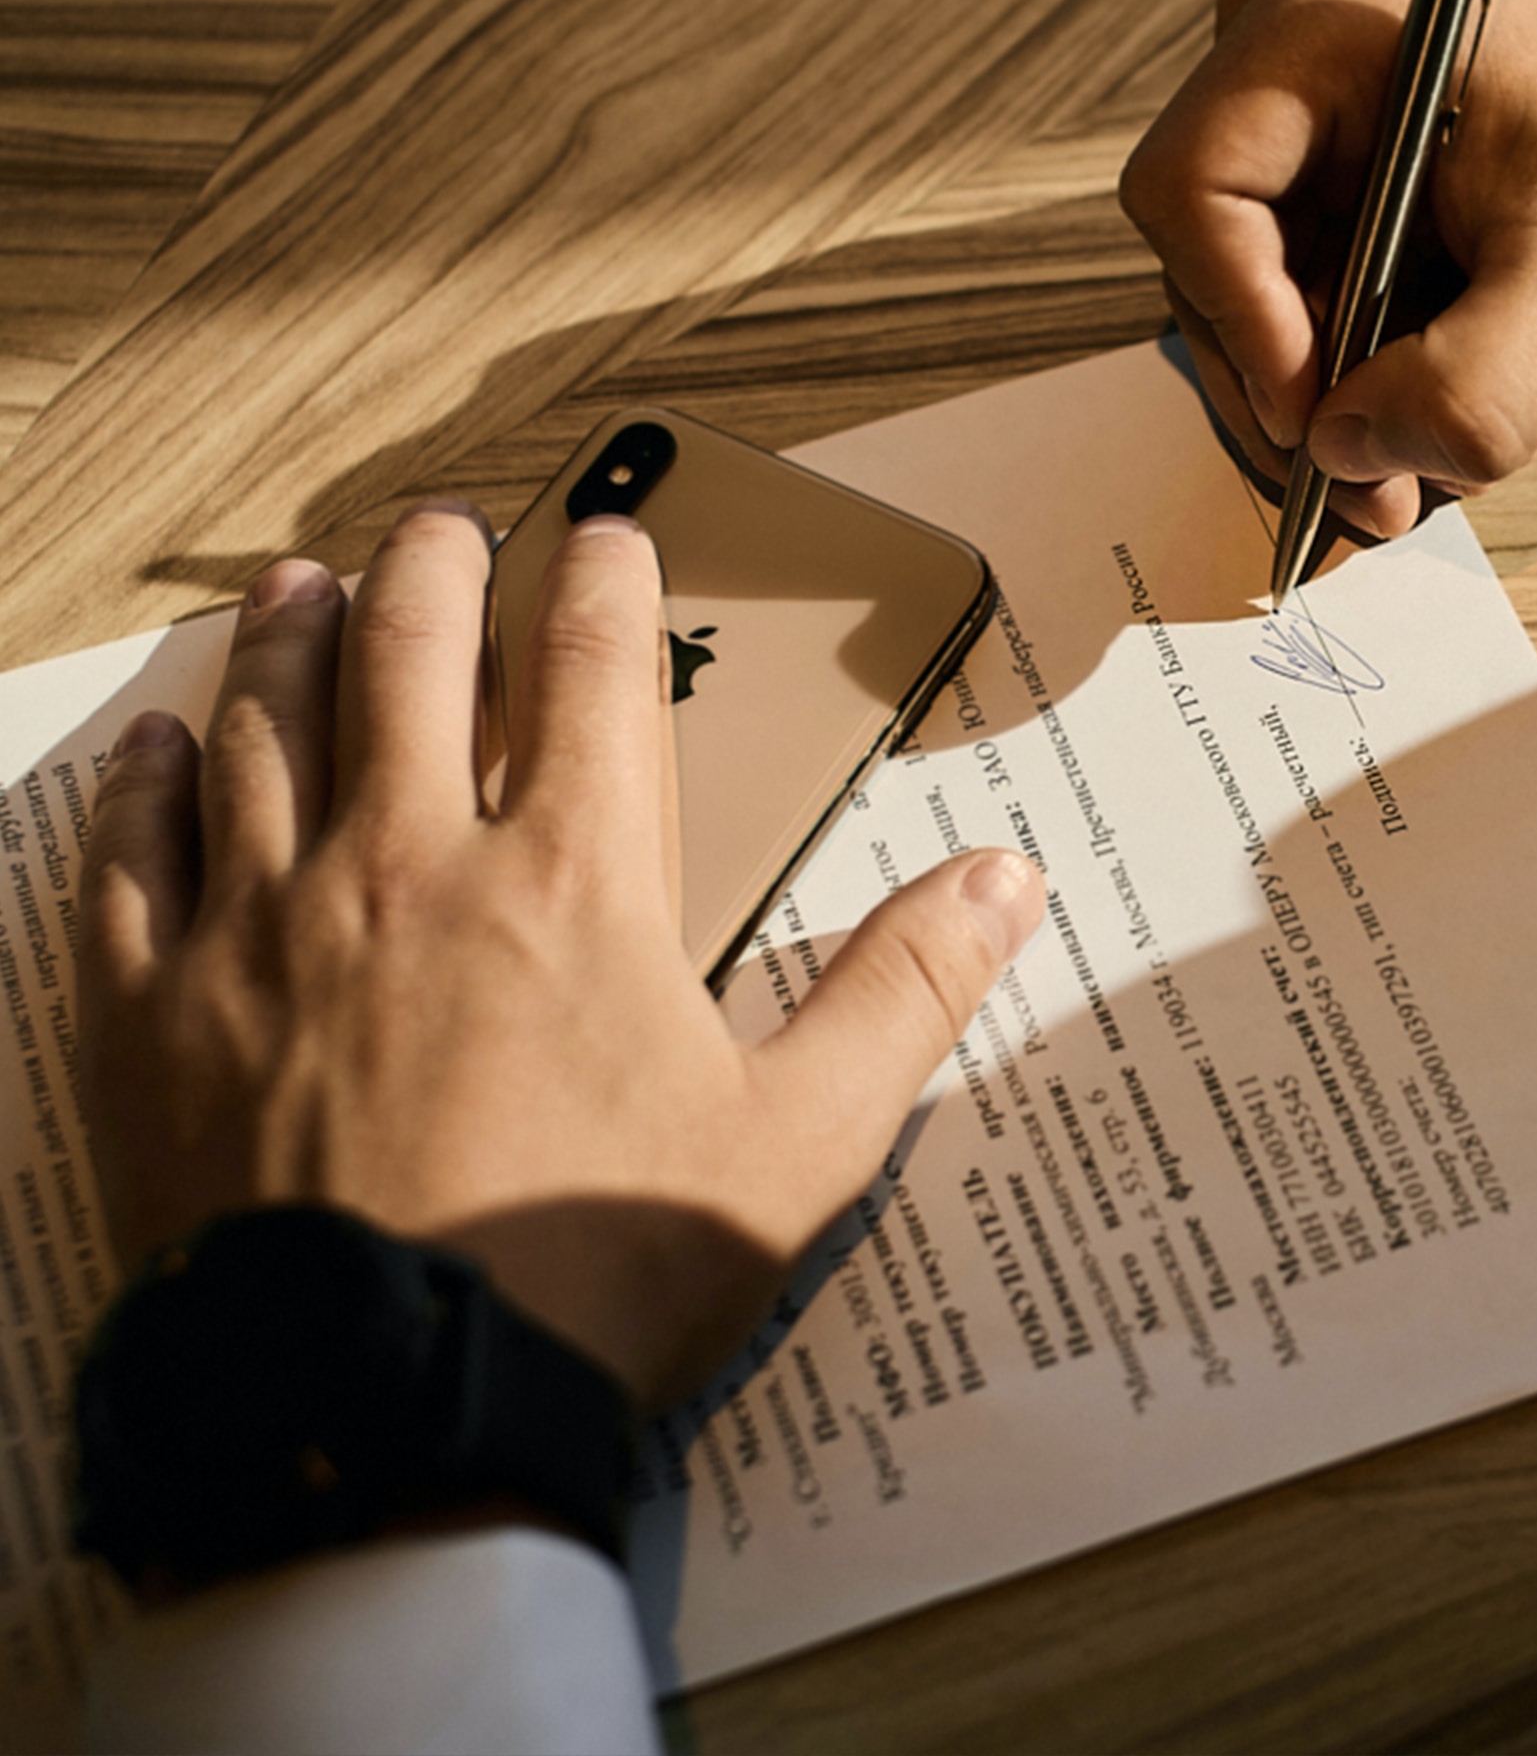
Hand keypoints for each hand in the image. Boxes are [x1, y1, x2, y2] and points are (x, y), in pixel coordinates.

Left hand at [76, 501, 1043, 1408]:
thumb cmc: (603, 1271)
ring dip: (287, 640)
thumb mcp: (802, 1139)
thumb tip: (1003, 877)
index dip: (603, 579)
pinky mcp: (157, 1019)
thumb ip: (903, 991)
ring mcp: (266, 934)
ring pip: (266, 732)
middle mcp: (408, 869)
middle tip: (442, 526)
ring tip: (298, 582)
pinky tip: (154, 745)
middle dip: (432, 571)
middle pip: (408, 660)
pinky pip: (130, 862)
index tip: (607, 529)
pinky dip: (144, 787)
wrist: (392, 1414)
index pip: (591, 671)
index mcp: (571, 883)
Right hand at [1121, 0, 1536, 537]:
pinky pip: (1305, 274)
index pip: (1192, 197)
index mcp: (1325, 23)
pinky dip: (1356, 359)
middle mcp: (1290, 39)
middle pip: (1209, 254)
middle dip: (1290, 389)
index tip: (1322, 431)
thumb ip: (1470, 390)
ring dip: (1327, 390)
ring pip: (1254, 282)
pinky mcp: (1346, 145)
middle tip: (1376, 495)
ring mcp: (1311, 94)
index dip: (1242, 332)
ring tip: (1414, 467)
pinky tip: (1425, 408)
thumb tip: (1348, 463)